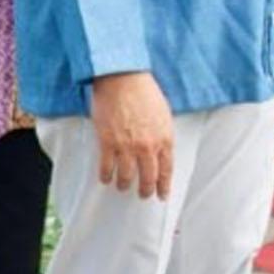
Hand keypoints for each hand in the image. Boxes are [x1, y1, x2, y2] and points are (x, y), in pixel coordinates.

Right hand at [90, 71, 173, 199]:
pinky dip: (106, 176)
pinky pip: (107, 168)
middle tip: (143, 195)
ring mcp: (127, 147)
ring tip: (123, 187)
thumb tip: (160, 149)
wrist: (123, 79)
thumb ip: (163, 134)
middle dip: (145, 190)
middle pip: (148, 178)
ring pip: (127, 177)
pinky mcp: (108, 143)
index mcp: (164, 139)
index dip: (164, 186)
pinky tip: (106, 178)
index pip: (166, 170)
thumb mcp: (163, 114)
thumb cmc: (144, 91)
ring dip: (125, 185)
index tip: (162, 195)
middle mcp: (147, 147)